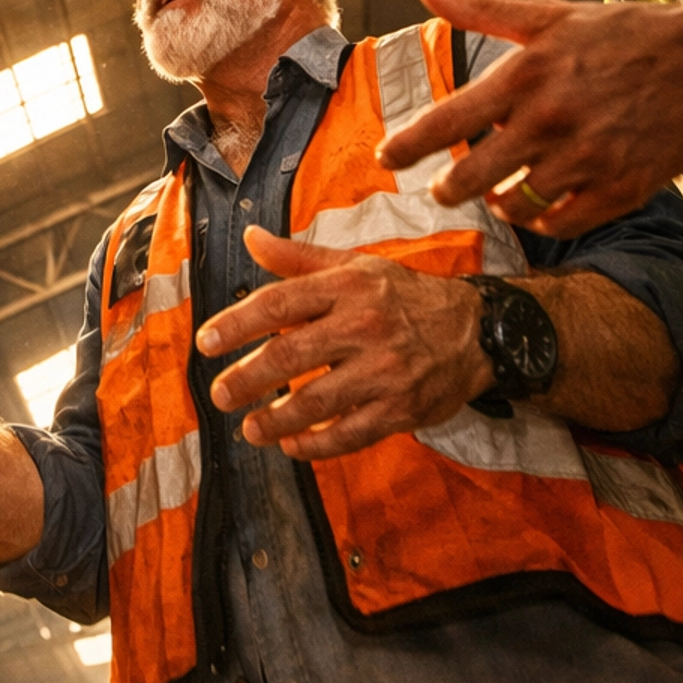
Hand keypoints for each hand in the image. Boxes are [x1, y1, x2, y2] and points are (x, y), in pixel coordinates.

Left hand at [195, 231, 489, 459]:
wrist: (475, 330)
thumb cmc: (404, 296)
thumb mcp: (355, 266)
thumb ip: (298, 258)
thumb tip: (249, 237)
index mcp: (347, 286)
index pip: (279, 303)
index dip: (237, 323)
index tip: (206, 342)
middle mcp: (364, 326)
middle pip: (290, 354)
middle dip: (247, 378)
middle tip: (219, 394)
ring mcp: (384, 370)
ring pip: (317, 401)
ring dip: (276, 419)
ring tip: (249, 428)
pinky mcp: (401, 409)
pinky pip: (349, 433)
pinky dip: (316, 444)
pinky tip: (291, 445)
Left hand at [375, 0, 682, 234]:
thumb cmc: (623, 35)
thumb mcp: (548, 15)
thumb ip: (480, 9)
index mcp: (525, 77)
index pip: (447, 122)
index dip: (408, 144)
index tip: (386, 157)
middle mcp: (549, 122)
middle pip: (471, 177)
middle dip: (447, 188)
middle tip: (443, 188)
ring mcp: (586, 160)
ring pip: (515, 205)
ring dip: (499, 203)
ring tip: (498, 192)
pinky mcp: (620, 189)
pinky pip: (561, 224)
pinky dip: (542, 220)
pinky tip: (539, 205)